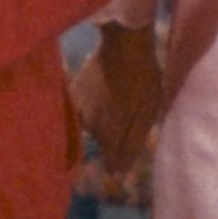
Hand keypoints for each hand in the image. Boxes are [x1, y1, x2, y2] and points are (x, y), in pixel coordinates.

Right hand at [74, 21, 164, 176]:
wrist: (123, 42)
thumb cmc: (141, 79)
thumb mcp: (145, 116)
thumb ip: (129, 147)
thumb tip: (118, 176)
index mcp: (106, 133)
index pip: (109, 162)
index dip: (118, 161)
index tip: (126, 152)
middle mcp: (86, 125)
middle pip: (102, 142)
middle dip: (113, 135)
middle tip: (130, 112)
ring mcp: (77, 108)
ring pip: (91, 125)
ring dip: (103, 119)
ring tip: (120, 99)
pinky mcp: (73, 93)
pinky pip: (82, 110)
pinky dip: (93, 106)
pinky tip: (106, 91)